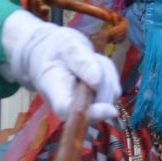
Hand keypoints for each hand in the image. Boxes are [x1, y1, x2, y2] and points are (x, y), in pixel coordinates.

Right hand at [0, 9, 120, 121]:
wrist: (49, 54)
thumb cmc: (55, 49)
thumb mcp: (68, 47)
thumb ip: (82, 62)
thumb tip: (97, 81)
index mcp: (54, 91)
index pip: (69, 111)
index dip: (91, 113)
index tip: (111, 110)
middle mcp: (68, 106)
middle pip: (96, 105)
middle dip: (104, 80)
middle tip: (91, 58)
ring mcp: (82, 107)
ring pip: (109, 96)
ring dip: (107, 74)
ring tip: (90, 60)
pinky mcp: (94, 103)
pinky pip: (113, 90)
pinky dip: (110, 75)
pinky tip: (96, 66)